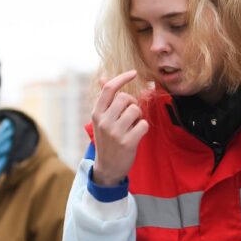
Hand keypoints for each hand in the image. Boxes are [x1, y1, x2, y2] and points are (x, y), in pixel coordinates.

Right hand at [90, 71, 147, 186]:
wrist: (107, 168)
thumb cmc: (107, 140)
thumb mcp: (101, 120)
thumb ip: (104, 100)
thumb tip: (103, 77)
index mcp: (96, 114)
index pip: (109, 89)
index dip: (122, 78)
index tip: (134, 73)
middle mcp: (104, 121)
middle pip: (125, 98)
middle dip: (133, 104)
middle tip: (131, 115)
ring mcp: (115, 132)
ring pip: (136, 110)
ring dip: (138, 117)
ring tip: (132, 126)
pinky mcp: (127, 142)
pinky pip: (143, 124)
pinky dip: (143, 128)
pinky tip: (136, 135)